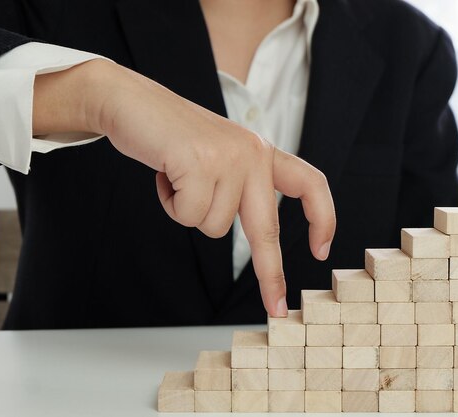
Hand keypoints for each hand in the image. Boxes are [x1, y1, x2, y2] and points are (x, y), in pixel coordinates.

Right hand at [33, 59, 335, 316]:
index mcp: (262, 152)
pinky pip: (188, 215)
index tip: (321, 250)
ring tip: (177, 178)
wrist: (133, 101)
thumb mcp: (219, 156)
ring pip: (215, 226)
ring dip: (189, 210)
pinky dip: (170, 204)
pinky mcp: (198, 162)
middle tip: (275, 308)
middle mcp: (253, 153)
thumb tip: (258, 237)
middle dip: (270, 274)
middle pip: (267, 229)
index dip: (323, 217)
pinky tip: (165, 175)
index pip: (310, 183)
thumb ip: (240, 185)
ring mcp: (228, 157)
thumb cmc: (174, 137)